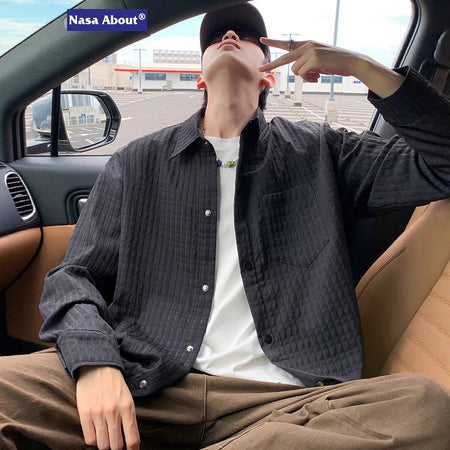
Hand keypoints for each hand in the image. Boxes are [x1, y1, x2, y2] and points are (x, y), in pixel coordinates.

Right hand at [76, 366, 139, 449]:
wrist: (97, 366)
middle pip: (116, 446)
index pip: (132, 439)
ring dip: (104, 443)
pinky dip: (93, 439)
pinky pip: (89, 439)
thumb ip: (128, 418)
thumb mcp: (127, 398)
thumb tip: (129, 441)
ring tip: (105, 435)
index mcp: (128, 407)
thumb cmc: (114, 384)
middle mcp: (114, 411)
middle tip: (115, 441)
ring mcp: (98, 413)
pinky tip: (95, 430)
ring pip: (102, 445)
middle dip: (117, 447)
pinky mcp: (85, 414)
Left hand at [259, 38, 403, 97]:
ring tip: (317, 76)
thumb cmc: (335, 64)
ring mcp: (310, 51)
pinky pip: (303, 74)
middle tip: (259, 69)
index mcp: (307, 44)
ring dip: (305, 77)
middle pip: (285, 57)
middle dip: (272, 64)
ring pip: (296, 70)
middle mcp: (307, 45)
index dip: (274, 42)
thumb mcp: (318, 62)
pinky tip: (319, 76)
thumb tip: (297, 72)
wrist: (352, 62)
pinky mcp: (314, 58)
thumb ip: (306, 64)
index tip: (262, 40)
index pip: (288, 44)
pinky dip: (309, 78)